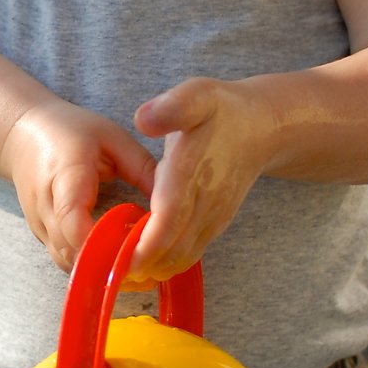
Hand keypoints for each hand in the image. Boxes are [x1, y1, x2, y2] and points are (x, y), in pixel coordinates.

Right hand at [1, 98, 156, 272]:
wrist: (21, 135)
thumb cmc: (69, 131)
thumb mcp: (111, 138)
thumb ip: (143, 167)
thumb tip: (178, 199)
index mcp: (64, 175)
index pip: (73, 220)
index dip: (102, 242)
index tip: (135, 250)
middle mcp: (46, 207)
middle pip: (74, 251)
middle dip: (112, 263)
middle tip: (152, 266)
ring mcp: (40, 227)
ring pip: (70, 264)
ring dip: (102, 270)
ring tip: (140, 268)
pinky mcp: (42, 238)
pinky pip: (67, 262)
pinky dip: (92, 267)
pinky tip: (120, 262)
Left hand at [128, 77, 271, 283]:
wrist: (261, 128)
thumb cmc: (222, 111)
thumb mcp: (197, 96)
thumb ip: (172, 107)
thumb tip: (144, 120)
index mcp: (190, 175)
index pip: (168, 221)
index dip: (144, 245)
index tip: (118, 259)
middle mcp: (204, 204)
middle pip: (172, 251)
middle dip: (140, 266)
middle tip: (106, 271)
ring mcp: (212, 218)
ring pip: (181, 258)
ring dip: (152, 269)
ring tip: (119, 269)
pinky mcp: (215, 225)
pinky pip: (189, 254)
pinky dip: (165, 264)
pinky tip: (142, 259)